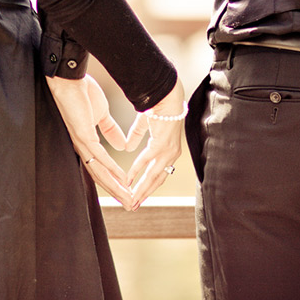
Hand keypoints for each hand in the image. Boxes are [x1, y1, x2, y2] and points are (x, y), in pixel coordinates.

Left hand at [46, 74, 132, 209]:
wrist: (71, 80)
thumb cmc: (83, 94)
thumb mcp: (102, 115)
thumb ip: (110, 130)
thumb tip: (122, 145)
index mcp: (87, 143)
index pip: (101, 168)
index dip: (114, 182)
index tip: (127, 192)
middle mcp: (83, 147)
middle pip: (100, 175)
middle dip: (116, 191)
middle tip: (129, 205)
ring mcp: (82, 142)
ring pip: (99, 170)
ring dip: (115, 185)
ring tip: (127, 197)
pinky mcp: (82, 135)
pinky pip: (99, 156)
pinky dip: (111, 168)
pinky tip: (120, 177)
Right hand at [126, 78, 185, 210]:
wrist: (166, 94)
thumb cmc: (158, 106)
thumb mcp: (145, 124)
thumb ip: (137, 136)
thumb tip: (128, 146)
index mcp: (169, 150)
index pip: (158, 174)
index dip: (148, 186)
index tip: (137, 196)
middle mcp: (171, 154)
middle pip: (157, 180)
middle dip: (144, 194)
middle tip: (133, 206)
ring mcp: (168, 150)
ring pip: (153, 176)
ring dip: (141, 189)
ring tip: (131, 199)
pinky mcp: (161, 144)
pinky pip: (146, 161)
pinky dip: (136, 171)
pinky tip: (128, 179)